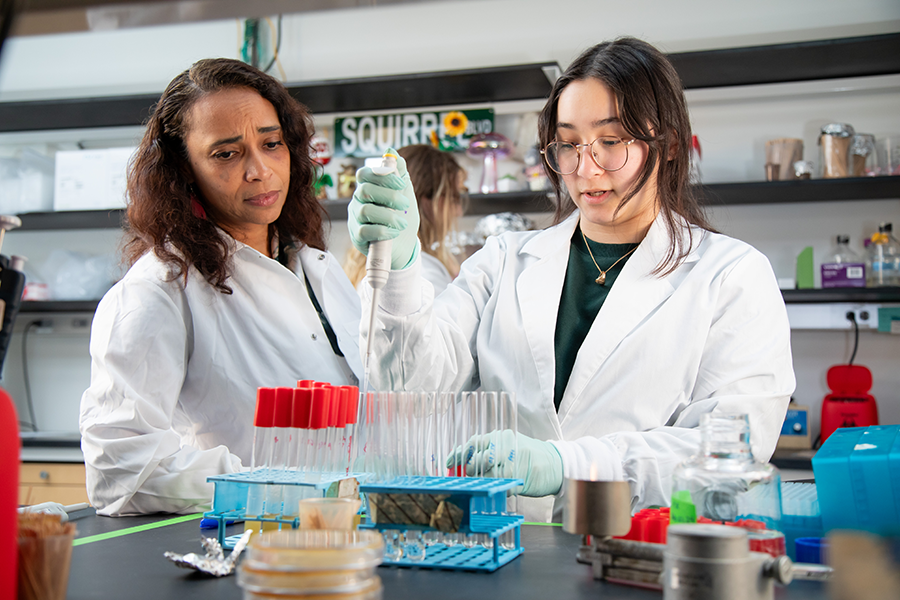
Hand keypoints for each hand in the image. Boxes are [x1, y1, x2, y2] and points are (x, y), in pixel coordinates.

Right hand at [347, 147, 419, 269]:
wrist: (404, 246)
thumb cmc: (402, 217)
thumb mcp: (405, 194)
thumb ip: (399, 173)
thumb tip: (393, 151)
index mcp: (368, 188)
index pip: (364, 174)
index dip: (382, 175)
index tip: (401, 183)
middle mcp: (358, 202)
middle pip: (365, 190)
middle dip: (389, 196)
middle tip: (405, 204)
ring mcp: (355, 219)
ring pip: (365, 210)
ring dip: (388, 216)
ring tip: (402, 223)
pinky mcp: (358, 237)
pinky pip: (365, 230)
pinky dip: (383, 230)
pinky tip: (394, 232)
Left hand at [447, 430, 563, 496]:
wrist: (556, 464)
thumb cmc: (528, 454)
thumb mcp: (508, 445)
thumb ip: (488, 449)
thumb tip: (463, 458)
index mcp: (501, 437)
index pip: (474, 443)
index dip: (459, 454)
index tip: (449, 462)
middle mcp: (506, 447)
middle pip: (479, 460)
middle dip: (470, 470)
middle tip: (469, 475)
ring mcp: (514, 462)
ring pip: (488, 475)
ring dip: (483, 482)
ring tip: (486, 482)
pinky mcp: (520, 478)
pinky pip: (501, 487)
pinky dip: (497, 490)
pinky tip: (500, 488)